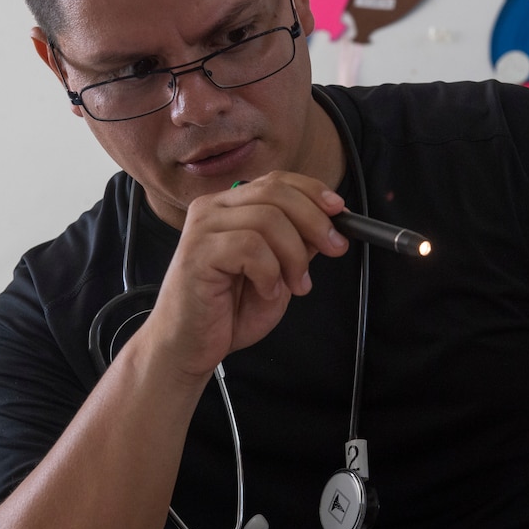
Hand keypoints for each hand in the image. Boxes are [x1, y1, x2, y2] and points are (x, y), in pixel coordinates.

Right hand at [134, 172, 350, 381]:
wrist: (189, 347)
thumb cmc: (227, 312)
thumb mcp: (277, 272)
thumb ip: (296, 244)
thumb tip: (327, 222)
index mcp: (230, 206)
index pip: (276, 181)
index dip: (312, 192)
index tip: (339, 211)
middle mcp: (213, 208)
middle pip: (276, 193)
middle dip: (314, 221)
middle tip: (333, 249)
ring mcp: (202, 228)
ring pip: (268, 219)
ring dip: (294, 256)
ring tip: (294, 285)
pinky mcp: (197, 252)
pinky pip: (250, 247)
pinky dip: (269, 272)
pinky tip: (266, 290)